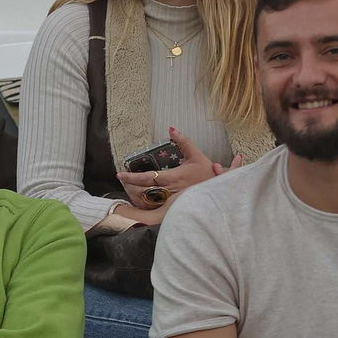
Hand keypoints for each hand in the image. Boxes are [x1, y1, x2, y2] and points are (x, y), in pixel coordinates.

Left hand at [118, 128, 240, 209]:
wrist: (217, 191)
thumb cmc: (206, 174)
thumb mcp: (196, 155)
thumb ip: (183, 141)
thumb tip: (172, 129)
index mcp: (172, 177)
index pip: (147, 178)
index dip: (131, 177)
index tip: (120, 174)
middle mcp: (168, 191)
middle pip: (141, 191)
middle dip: (129, 185)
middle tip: (121, 179)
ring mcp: (169, 201)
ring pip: (145, 201)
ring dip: (133, 194)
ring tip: (127, 186)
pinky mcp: (171, 208)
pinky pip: (152, 209)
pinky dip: (142, 204)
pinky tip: (137, 198)